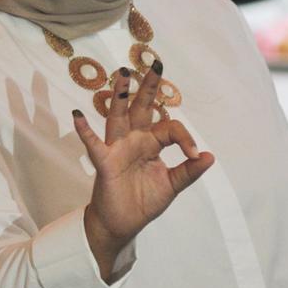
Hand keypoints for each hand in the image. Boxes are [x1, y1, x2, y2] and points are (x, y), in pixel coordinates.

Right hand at [73, 62, 214, 280]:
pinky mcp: (104, 162)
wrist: (122, 223)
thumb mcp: (172, 186)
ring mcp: (117, 148)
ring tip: (121, 75)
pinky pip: (93, 144)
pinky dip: (84, 130)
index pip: (170, 128)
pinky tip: (78, 115)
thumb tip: (210, 156)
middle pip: (141, 107)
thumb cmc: (143, 201)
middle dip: (149, 87)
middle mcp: (134, 140)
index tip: (195, 156)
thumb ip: (189, 171)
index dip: (186, 139)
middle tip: (156, 64)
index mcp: (151, 144)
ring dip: (119, 96)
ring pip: (118, 116)